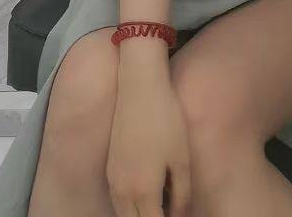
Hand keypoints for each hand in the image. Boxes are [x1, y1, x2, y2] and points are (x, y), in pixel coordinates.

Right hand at [107, 49, 191, 216]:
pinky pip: (118, 200)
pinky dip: (131, 207)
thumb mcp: (181, 158)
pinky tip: (147, 197)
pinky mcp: (109, 168)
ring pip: (124, 215)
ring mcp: (113, 179)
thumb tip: (179, 216)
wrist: (139, 87)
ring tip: (161, 208)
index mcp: (143, 191)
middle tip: (169, 213)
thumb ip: (182, 194)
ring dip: (140, 216)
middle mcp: (122, 191)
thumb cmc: (165, 120)